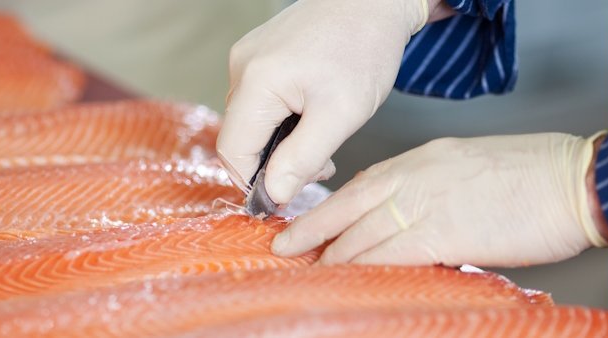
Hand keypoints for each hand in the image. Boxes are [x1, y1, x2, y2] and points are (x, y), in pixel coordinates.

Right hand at [218, 0, 435, 203]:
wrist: (374, 1)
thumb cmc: (364, 48)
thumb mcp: (340, 115)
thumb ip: (303, 158)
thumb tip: (273, 193)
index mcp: (256, 82)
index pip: (233, 152)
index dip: (255, 182)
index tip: (287, 195)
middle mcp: (240, 67)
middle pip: (241, 137)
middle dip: (275, 162)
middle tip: (319, 164)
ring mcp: (246, 58)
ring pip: (251, 121)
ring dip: (280, 141)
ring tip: (321, 136)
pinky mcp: (257, 53)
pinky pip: (258, 100)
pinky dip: (281, 117)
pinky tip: (312, 112)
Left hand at [271, 133, 607, 267]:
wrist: (577, 179)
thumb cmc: (538, 177)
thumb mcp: (471, 170)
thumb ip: (435, 193)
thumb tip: (415, 226)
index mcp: (422, 159)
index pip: (363, 185)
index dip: (332, 208)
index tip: (310, 224)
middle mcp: (414, 176)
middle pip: (349, 207)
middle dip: (313, 229)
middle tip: (284, 247)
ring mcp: (424, 202)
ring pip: (361, 234)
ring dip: (332, 256)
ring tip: (307, 272)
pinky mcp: (441, 232)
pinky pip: (389, 255)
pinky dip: (362, 269)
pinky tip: (345, 281)